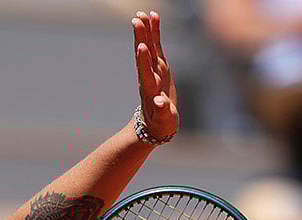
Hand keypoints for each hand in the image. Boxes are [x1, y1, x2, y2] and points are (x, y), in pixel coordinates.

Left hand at [132, 11, 178, 139]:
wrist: (156, 123)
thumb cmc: (161, 124)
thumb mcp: (164, 120)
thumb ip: (162, 110)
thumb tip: (159, 102)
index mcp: (150, 90)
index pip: (145, 73)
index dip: (143, 60)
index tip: (142, 46)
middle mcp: (149, 77)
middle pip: (145, 55)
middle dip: (141, 38)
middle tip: (137, 20)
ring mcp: (154, 70)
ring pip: (150, 46)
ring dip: (146, 30)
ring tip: (142, 14)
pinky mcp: (160, 66)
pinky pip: (157, 45)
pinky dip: (155, 32)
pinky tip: (154, 17)